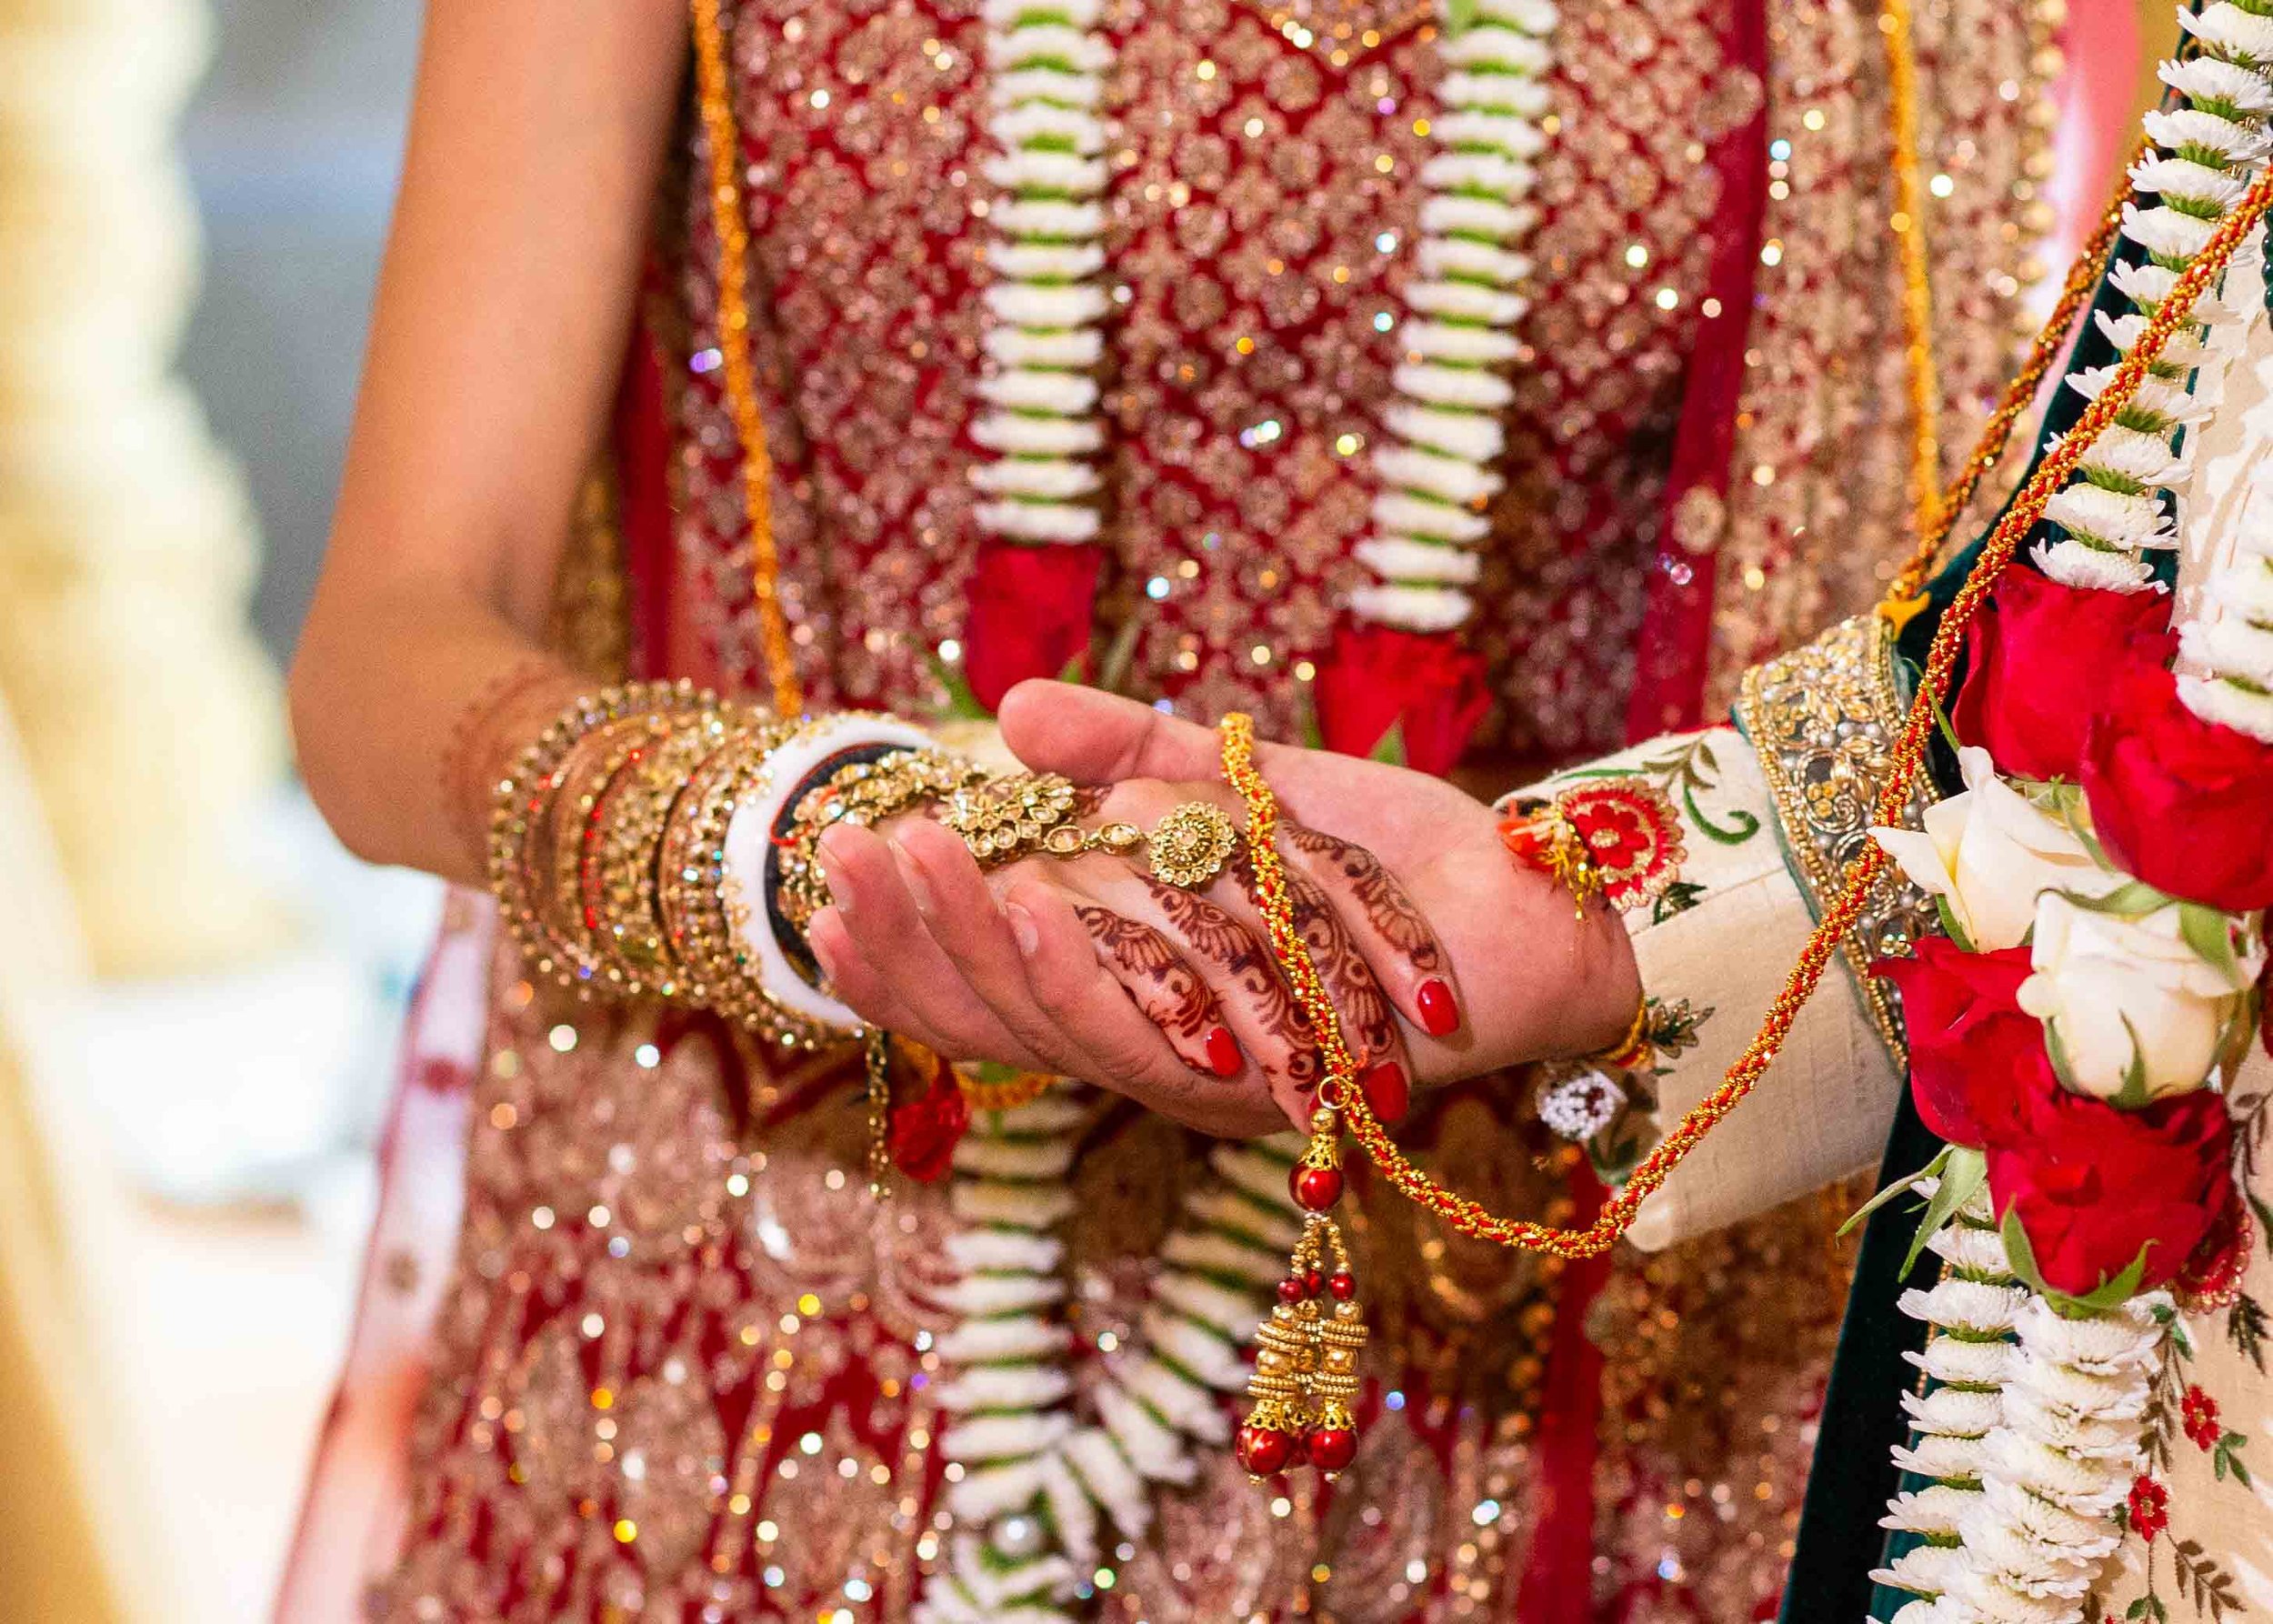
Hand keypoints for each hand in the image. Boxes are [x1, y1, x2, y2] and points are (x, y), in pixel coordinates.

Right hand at [809, 683, 1639, 1134]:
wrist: (1540, 905)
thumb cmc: (1392, 862)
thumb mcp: (1239, 786)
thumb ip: (1126, 755)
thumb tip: (1004, 716)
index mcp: (1144, 1002)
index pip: (994, 995)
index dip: (904, 953)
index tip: (821, 890)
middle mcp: (1165, 1058)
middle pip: (1006, 1022)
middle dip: (913, 939)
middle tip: (840, 857)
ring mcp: (1220, 1082)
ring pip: (1062, 1034)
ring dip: (978, 944)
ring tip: (912, 858)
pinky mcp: (1279, 1084)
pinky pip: (1160, 1042)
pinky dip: (1084, 971)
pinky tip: (1026, 898)